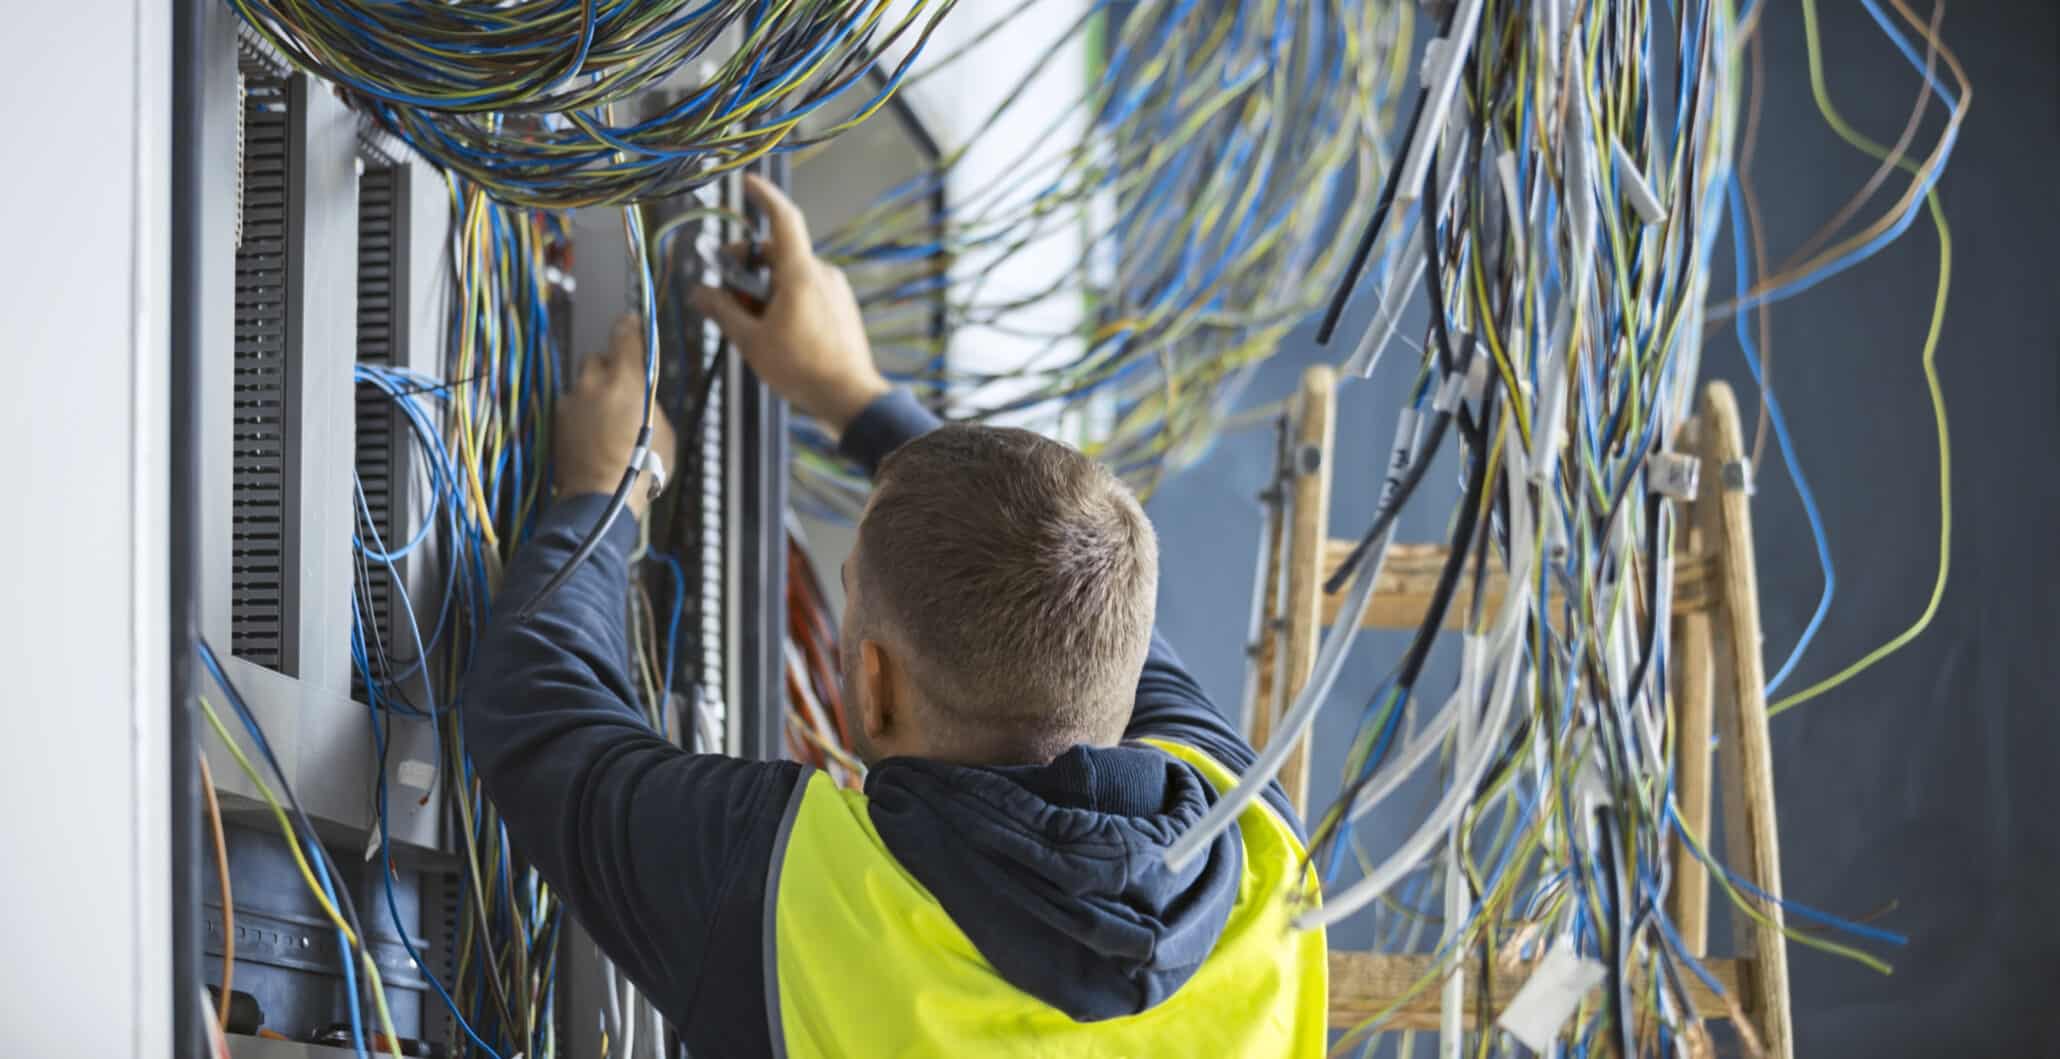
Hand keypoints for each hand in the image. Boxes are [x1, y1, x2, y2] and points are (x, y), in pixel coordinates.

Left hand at [556, 315, 677, 517]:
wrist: (602, 497)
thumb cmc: (643, 466)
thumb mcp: (664, 430)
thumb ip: (649, 402)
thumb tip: (640, 395)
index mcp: (626, 379)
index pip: (624, 335)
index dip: (629, 326)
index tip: (631, 322)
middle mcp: (594, 383)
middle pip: (598, 359)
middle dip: (609, 369)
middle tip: (621, 390)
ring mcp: (571, 401)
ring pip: (582, 384)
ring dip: (592, 393)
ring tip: (605, 419)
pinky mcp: (557, 421)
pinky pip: (571, 406)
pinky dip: (580, 413)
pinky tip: (591, 434)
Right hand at [689, 173, 888, 433]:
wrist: (850, 397)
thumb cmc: (802, 369)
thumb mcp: (751, 340)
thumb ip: (723, 311)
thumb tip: (699, 293)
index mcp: (801, 273)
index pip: (783, 219)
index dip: (764, 196)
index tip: (749, 184)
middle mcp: (822, 274)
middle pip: (777, 253)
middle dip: (747, 265)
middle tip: (725, 291)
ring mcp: (835, 291)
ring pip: (791, 275)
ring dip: (764, 288)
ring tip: (749, 322)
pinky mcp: (840, 308)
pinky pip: (806, 291)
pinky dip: (784, 299)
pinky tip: (772, 329)